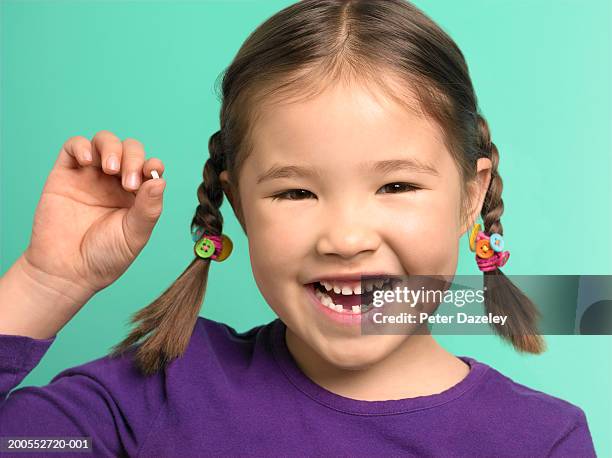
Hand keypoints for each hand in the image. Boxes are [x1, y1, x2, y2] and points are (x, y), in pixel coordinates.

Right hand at [23, 130, 166, 306]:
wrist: (67, 272)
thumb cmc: (104, 257)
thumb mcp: (134, 234)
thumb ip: (149, 208)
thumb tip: (160, 180)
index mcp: (136, 195)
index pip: (149, 167)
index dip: (152, 165)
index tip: (152, 172)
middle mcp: (115, 182)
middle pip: (130, 149)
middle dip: (133, 158)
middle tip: (128, 183)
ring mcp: (90, 176)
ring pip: (104, 142)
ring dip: (112, 148)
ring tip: (111, 170)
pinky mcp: (65, 175)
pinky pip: (74, 146)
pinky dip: (82, 146)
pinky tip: (87, 161)